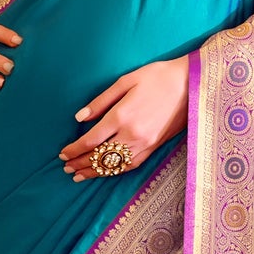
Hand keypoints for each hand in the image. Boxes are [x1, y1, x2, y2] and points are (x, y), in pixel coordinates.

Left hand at [60, 57, 187, 182]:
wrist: (191, 86)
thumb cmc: (157, 77)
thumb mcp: (126, 81)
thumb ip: (101, 101)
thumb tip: (79, 118)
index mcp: (121, 116)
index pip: (90, 140)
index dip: (74, 150)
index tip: (62, 153)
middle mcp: (132, 135)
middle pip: (99, 156)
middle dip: (80, 163)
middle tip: (66, 167)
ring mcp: (144, 144)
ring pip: (114, 166)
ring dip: (94, 172)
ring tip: (79, 175)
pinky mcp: (154, 148)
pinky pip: (130, 166)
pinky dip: (115, 172)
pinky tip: (105, 172)